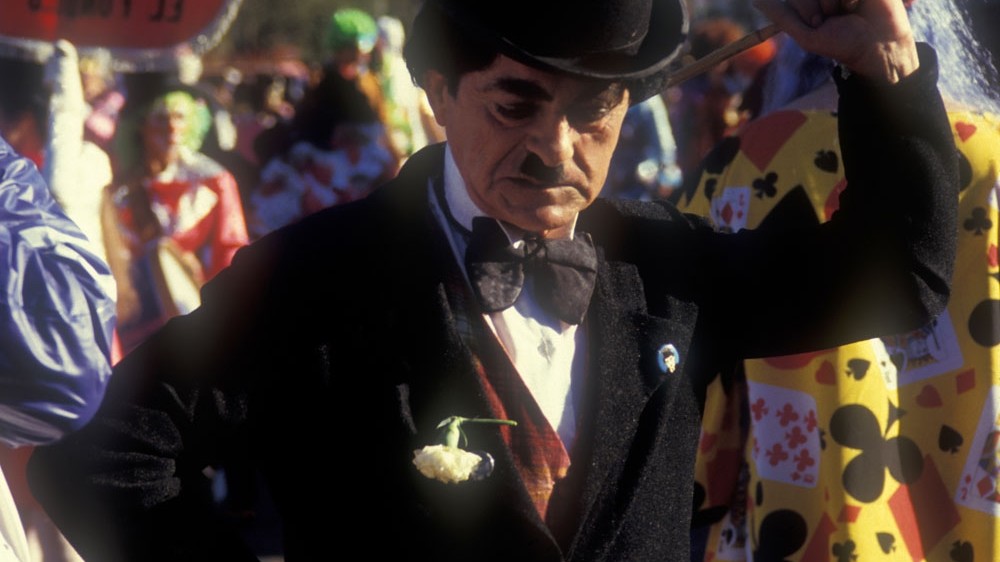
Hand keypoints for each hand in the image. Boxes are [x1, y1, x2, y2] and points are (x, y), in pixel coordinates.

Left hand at [754, 0, 918, 82]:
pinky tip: (857, 3)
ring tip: (845, 11)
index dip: (805, 9)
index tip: (816, 22)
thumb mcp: (806, 35)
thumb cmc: (841, 43)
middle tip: (829, 19)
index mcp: (808, 0)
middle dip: (814, 6)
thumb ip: (782, 17)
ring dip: (831, 1)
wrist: (876, 46)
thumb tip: (756, 1)